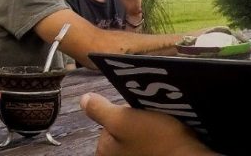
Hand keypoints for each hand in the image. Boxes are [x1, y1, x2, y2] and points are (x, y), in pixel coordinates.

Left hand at [81, 93, 213, 155]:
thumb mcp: (123, 120)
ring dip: (148, 131)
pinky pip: (150, 146)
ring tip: (162, 127)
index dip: (125, 112)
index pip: (109, 122)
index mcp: (104, 151)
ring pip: (137, 138)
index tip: (141, 112)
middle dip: (136, 123)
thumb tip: (84, 100)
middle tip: (154, 120)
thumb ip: (100, 110)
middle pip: (122, 131)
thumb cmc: (156, 140)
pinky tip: (166, 138)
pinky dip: (157, 141)